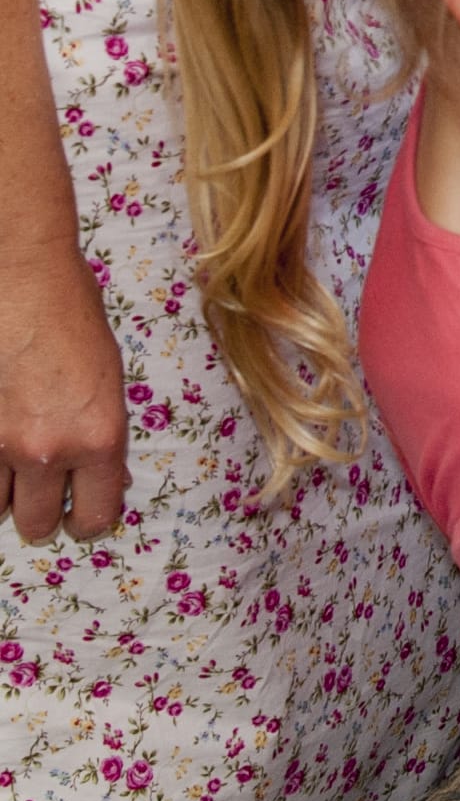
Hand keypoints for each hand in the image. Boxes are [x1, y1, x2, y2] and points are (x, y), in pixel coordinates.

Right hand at [0, 241, 128, 542]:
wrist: (21, 278)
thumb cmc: (72, 311)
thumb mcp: (108, 374)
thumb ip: (100, 428)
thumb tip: (105, 469)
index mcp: (99, 437)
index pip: (96, 514)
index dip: (88, 521)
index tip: (81, 518)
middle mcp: (48, 450)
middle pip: (38, 522)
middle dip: (42, 514)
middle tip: (42, 498)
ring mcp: (0, 443)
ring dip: (5, 494)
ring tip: (13, 469)